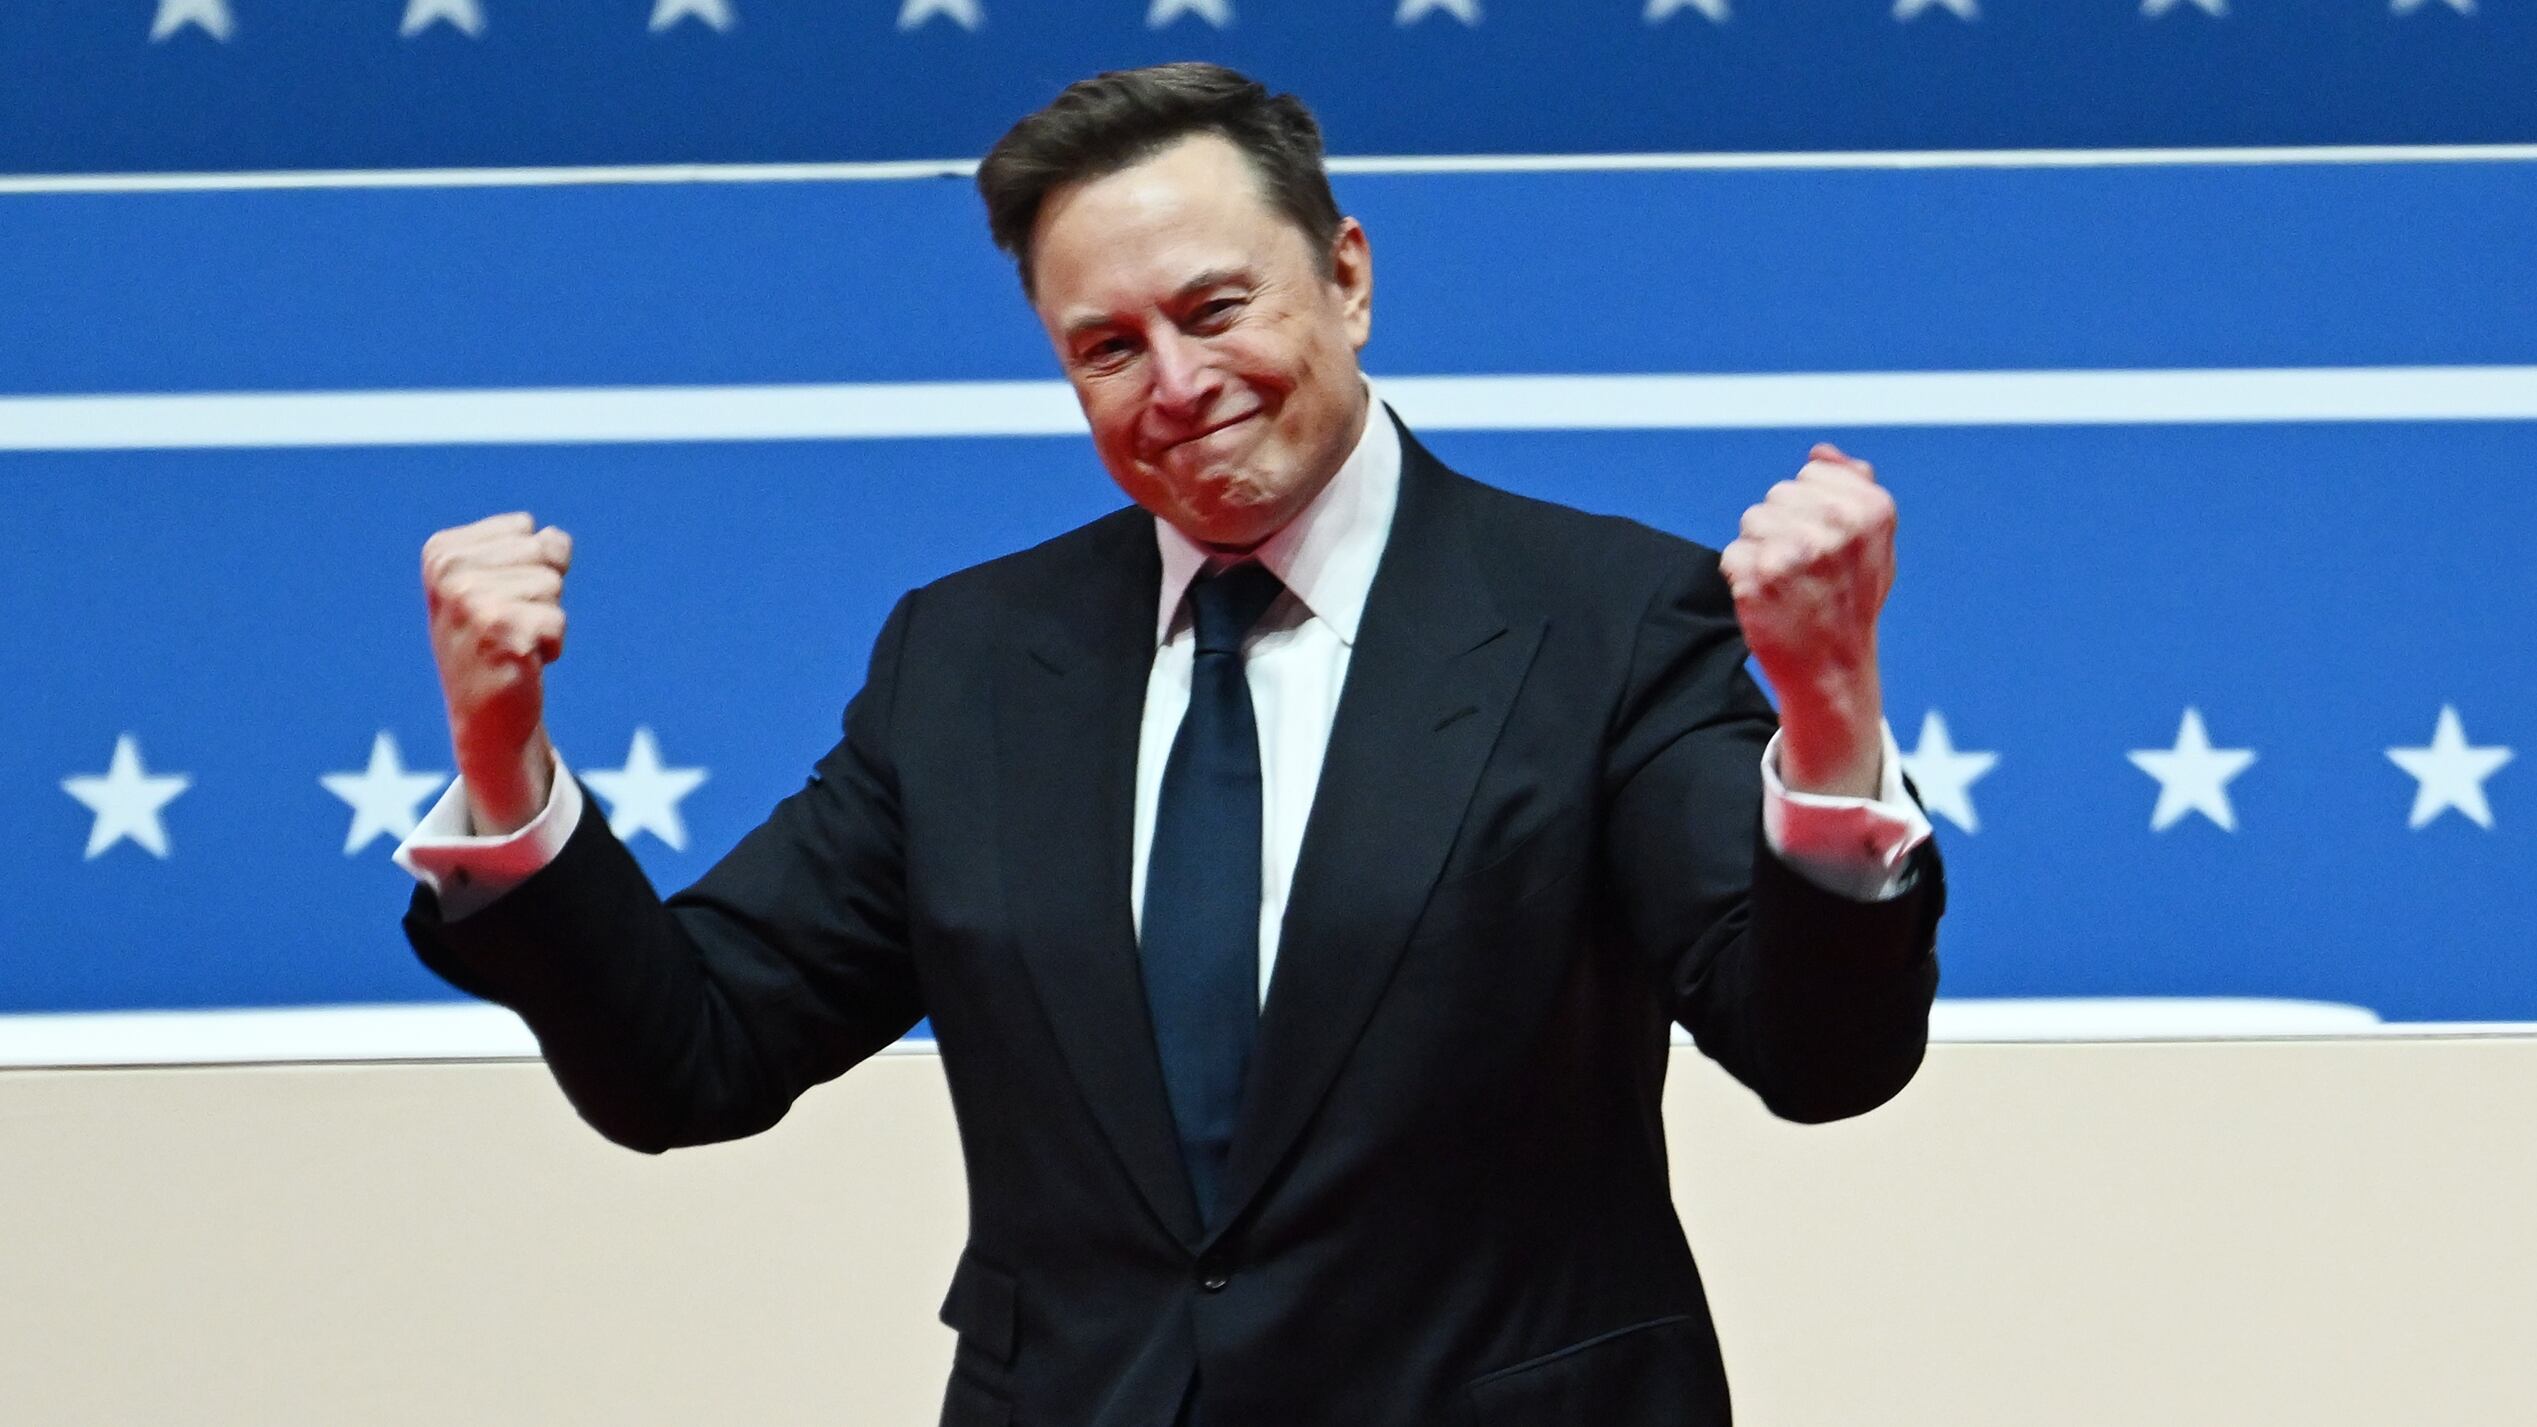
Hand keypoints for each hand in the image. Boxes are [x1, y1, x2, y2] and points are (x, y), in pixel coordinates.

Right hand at [422, 513, 573, 833]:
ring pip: (553, 585)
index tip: (499, 601)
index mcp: (442, 551)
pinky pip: (557, 620)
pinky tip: (521, 662)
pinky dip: (551, 645)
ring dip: (546, 619)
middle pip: (544, 551)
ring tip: (514, 643)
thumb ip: (535, 547)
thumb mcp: (506, 582)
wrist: (485, 716)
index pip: (527, 529)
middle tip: (509, 625)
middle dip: (542, 591)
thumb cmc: (498, 642)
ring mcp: (470, 601)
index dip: (529, 567)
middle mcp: (449, 572)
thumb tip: (556, 539)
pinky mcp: (499, 631)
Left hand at [1718, 444, 1894, 797]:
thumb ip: (1853, 488)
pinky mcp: (1756, 579)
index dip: (1812, 508)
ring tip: (1788, 584)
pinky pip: (1732, 554)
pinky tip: (1768, 601)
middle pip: (1777, 495)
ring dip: (1761, 550)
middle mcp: (1834, 527)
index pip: (1811, 473)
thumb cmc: (1851, 600)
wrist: (1832, 670)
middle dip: (1784, 527)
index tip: (1828, 544)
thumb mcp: (1874, 542)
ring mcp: (1794, 553)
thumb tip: (1820, 451)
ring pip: (1752, 522)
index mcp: (1870, 510)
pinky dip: (1741, 577)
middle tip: (1806, 571)